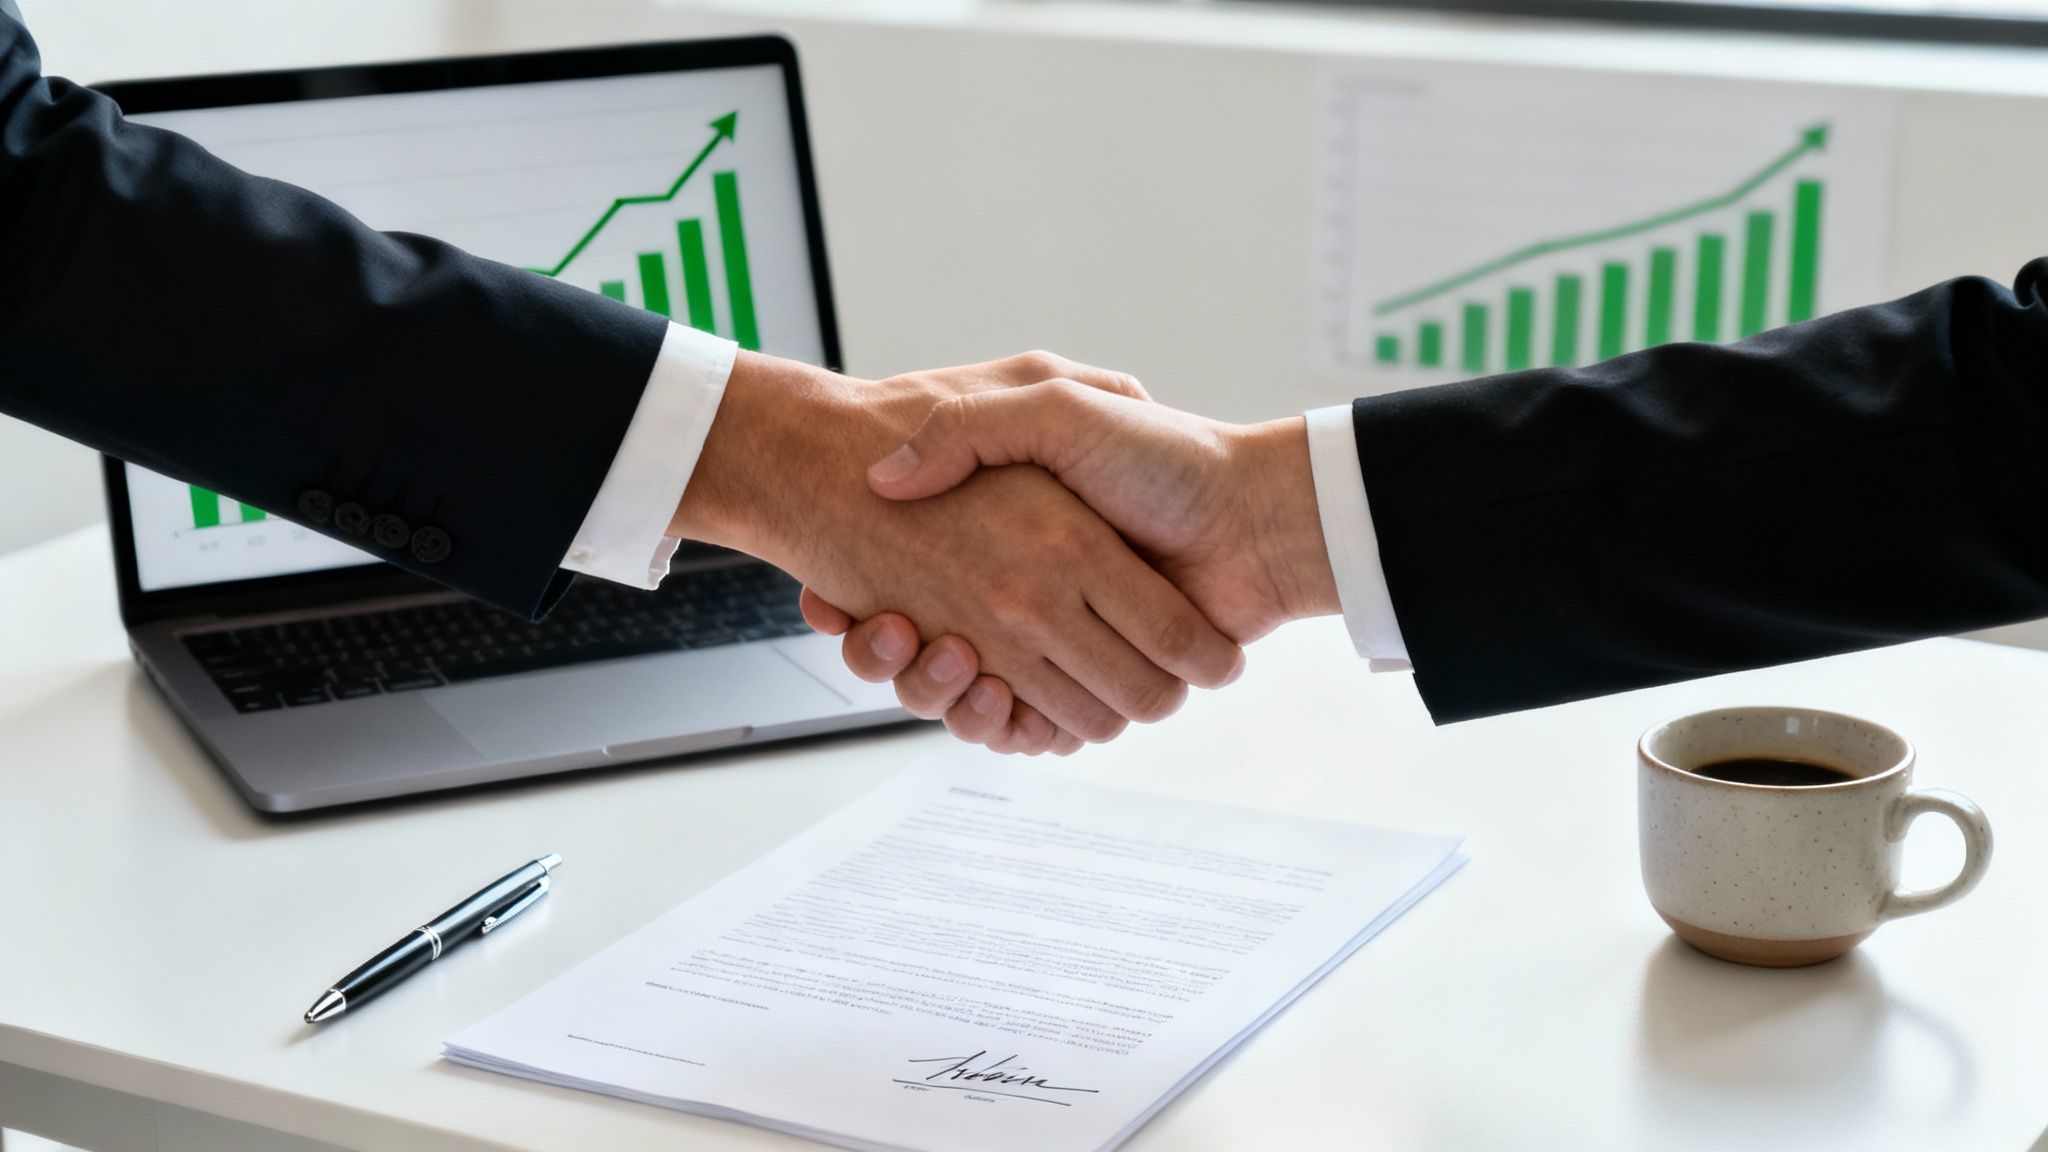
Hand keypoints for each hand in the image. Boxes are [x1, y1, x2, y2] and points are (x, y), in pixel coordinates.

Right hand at [672, 352, 1244, 748]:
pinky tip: (988, 694)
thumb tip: (885, 479)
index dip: (864, 607)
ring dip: (941, 695)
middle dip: (894, 658)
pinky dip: (1001, 728)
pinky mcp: (1091, 692)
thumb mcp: (1055, 408)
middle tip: (892, 631)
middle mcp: (1026, 600)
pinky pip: (1025, 732)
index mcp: (1008, 542)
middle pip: (925, 656)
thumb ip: (970, 428)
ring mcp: (1057, 650)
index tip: (837, 600)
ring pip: (966, 701)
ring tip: (940, 654)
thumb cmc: (1164, 459)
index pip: (903, 586)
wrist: (1254, 518)